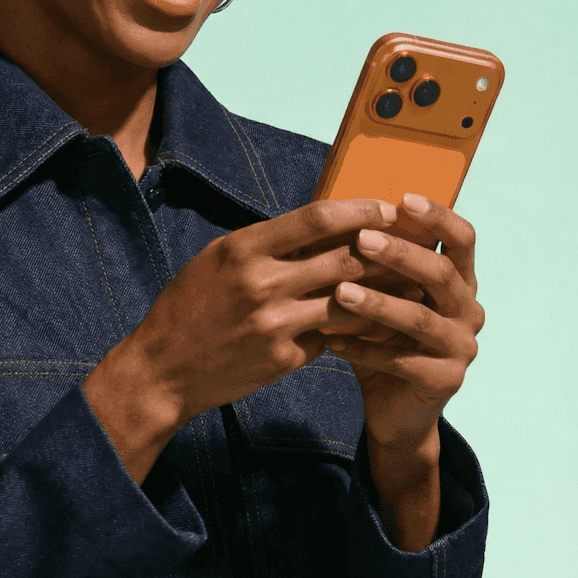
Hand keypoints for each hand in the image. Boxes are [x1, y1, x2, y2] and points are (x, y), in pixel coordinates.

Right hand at [84, 198, 401, 482]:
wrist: (163, 369)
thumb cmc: (190, 307)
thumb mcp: (217, 259)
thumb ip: (266, 243)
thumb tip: (321, 226)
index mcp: (243, 249)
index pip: (317, 219)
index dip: (360, 210)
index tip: (387, 209)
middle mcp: (261, 284)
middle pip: (343, 258)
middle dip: (385, 250)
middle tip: (413, 244)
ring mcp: (275, 324)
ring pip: (349, 301)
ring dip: (384, 292)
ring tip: (410, 283)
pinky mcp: (284, 358)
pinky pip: (330, 336)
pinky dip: (352, 327)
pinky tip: (374, 324)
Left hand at [325, 193, 483, 503]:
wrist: (394, 408)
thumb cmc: (382, 338)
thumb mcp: (382, 294)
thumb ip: (373, 263)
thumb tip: (331, 213)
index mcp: (459, 282)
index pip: (462, 239)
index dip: (438, 217)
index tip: (403, 199)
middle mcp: (469, 310)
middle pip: (442, 274)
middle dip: (402, 254)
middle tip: (362, 239)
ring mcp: (462, 347)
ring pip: (420, 319)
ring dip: (378, 302)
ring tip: (339, 291)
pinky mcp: (446, 380)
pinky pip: (402, 361)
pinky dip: (364, 349)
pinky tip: (331, 341)